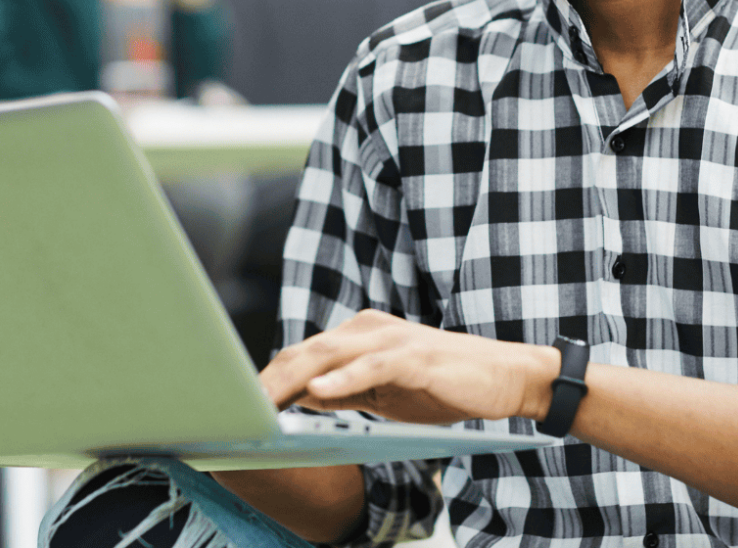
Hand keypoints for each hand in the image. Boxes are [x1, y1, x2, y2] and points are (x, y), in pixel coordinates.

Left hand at [262, 310, 557, 424]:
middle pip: (305, 352)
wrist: (506, 379)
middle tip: (232, 408)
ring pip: (329, 356)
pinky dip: (343, 379)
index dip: (267, 379)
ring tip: (261, 402)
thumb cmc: (445, 387)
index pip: (302, 356)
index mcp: (358, 336)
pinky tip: (318, 391)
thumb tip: (298, 399)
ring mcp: (391, 340)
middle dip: (266, 380)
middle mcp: (368, 329)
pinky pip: (372, 367)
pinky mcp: (415, 356)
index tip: (234, 405)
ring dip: (292, 379)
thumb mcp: (385, 396)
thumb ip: (344, 393)